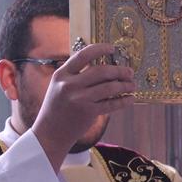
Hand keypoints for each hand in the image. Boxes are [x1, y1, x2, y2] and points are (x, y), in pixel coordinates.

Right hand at [32, 43, 134, 171]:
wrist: (50, 133)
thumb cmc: (57, 108)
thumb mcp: (59, 86)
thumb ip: (75, 75)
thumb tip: (102, 65)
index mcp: (61, 74)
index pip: (83, 54)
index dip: (100, 48)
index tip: (112, 48)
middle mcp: (70, 85)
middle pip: (101, 71)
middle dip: (119, 70)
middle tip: (129, 71)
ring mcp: (79, 99)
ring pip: (109, 87)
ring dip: (125, 85)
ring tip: (132, 85)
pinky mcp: (88, 112)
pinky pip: (111, 104)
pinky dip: (124, 101)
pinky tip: (130, 98)